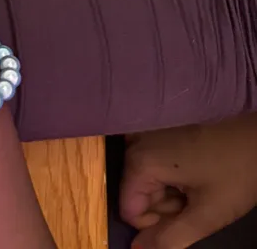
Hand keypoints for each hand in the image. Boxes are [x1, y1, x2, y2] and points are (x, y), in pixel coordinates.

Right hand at [120, 115, 256, 248]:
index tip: (187, 214)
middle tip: (199, 198)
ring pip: (146, 179)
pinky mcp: (157, 128)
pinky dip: (172, 173)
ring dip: (171, 190)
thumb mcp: (208, 213)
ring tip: (201, 182)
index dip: (157, 223)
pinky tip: (196, 169)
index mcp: (140, 163)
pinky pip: (153, 162)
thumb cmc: (237, 170)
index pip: (129, 211)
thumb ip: (170, 238)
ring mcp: (145, 133)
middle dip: (166, 205)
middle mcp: (134, 144)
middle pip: (137, 194)